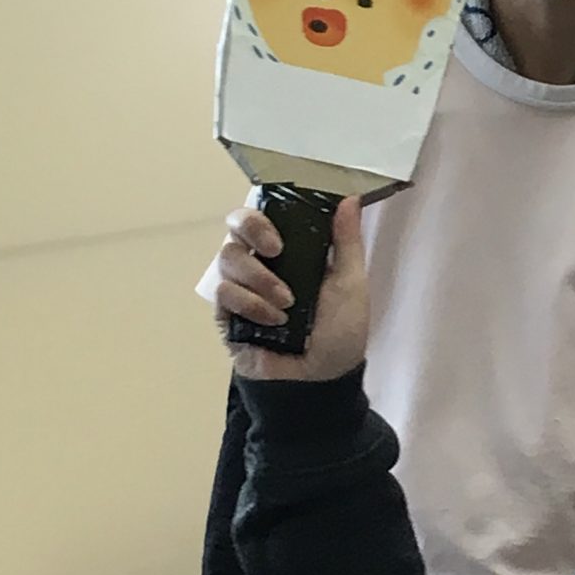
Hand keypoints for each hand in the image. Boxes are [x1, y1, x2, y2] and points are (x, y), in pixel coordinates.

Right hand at [213, 197, 368, 384]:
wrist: (324, 376)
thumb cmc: (341, 328)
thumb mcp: (351, 282)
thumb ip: (347, 241)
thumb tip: (349, 198)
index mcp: (286, 250)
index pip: (259, 216)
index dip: (260, 216)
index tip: (280, 235)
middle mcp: (258, 263)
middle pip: (233, 229)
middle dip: (252, 233)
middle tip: (275, 253)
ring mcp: (240, 288)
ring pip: (226, 259)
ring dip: (259, 278)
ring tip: (286, 304)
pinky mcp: (227, 315)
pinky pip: (223, 294)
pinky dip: (250, 304)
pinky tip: (272, 320)